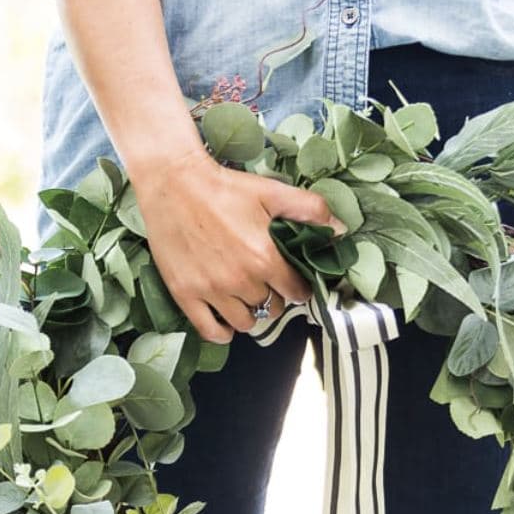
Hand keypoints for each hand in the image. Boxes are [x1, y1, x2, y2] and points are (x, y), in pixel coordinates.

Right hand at [130, 146, 346, 343]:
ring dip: (251, 313)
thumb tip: (340, 230)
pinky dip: (223, 332)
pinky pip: (211, 331)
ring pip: (247, 323)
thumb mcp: (271, 191)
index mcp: (265, 257)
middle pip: (273, 308)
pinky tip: (226, 318)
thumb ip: (310, 210)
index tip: (292, 280)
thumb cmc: (224, 186)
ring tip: (246, 296)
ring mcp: (212, 290)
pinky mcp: (186, 294)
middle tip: (266, 282)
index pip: (297, 292)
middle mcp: (241, 279)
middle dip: (275, 298)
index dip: (298, 287)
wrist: (173, 181)